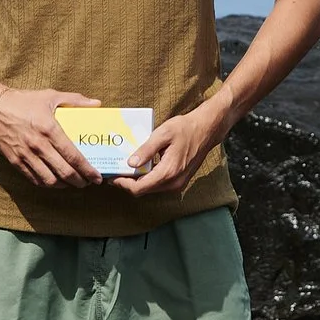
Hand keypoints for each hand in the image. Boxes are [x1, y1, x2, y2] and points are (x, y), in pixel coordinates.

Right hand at [0, 85, 102, 186]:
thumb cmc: (23, 101)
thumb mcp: (50, 96)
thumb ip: (75, 100)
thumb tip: (97, 104)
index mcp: (49, 129)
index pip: (73, 156)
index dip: (87, 170)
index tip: (97, 177)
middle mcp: (38, 145)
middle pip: (64, 172)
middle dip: (79, 181)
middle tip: (87, 182)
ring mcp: (25, 155)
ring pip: (49, 180)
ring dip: (64, 185)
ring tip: (72, 183)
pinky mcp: (15, 161)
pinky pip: (34, 179)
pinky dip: (47, 183)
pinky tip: (54, 181)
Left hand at [116, 99, 233, 195]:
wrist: (206, 130)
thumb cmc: (185, 129)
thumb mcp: (163, 134)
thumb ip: (146, 150)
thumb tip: (130, 164)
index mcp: (168, 172)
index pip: (139, 188)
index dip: (123, 184)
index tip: (112, 176)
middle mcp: (173, 183)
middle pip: (143, 191)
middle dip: (128, 183)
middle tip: (116, 171)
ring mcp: (177, 184)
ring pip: (150, 189)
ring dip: (137, 181)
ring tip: (125, 168)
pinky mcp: (179, 181)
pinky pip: (158, 185)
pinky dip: (147, 179)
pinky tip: (141, 167)